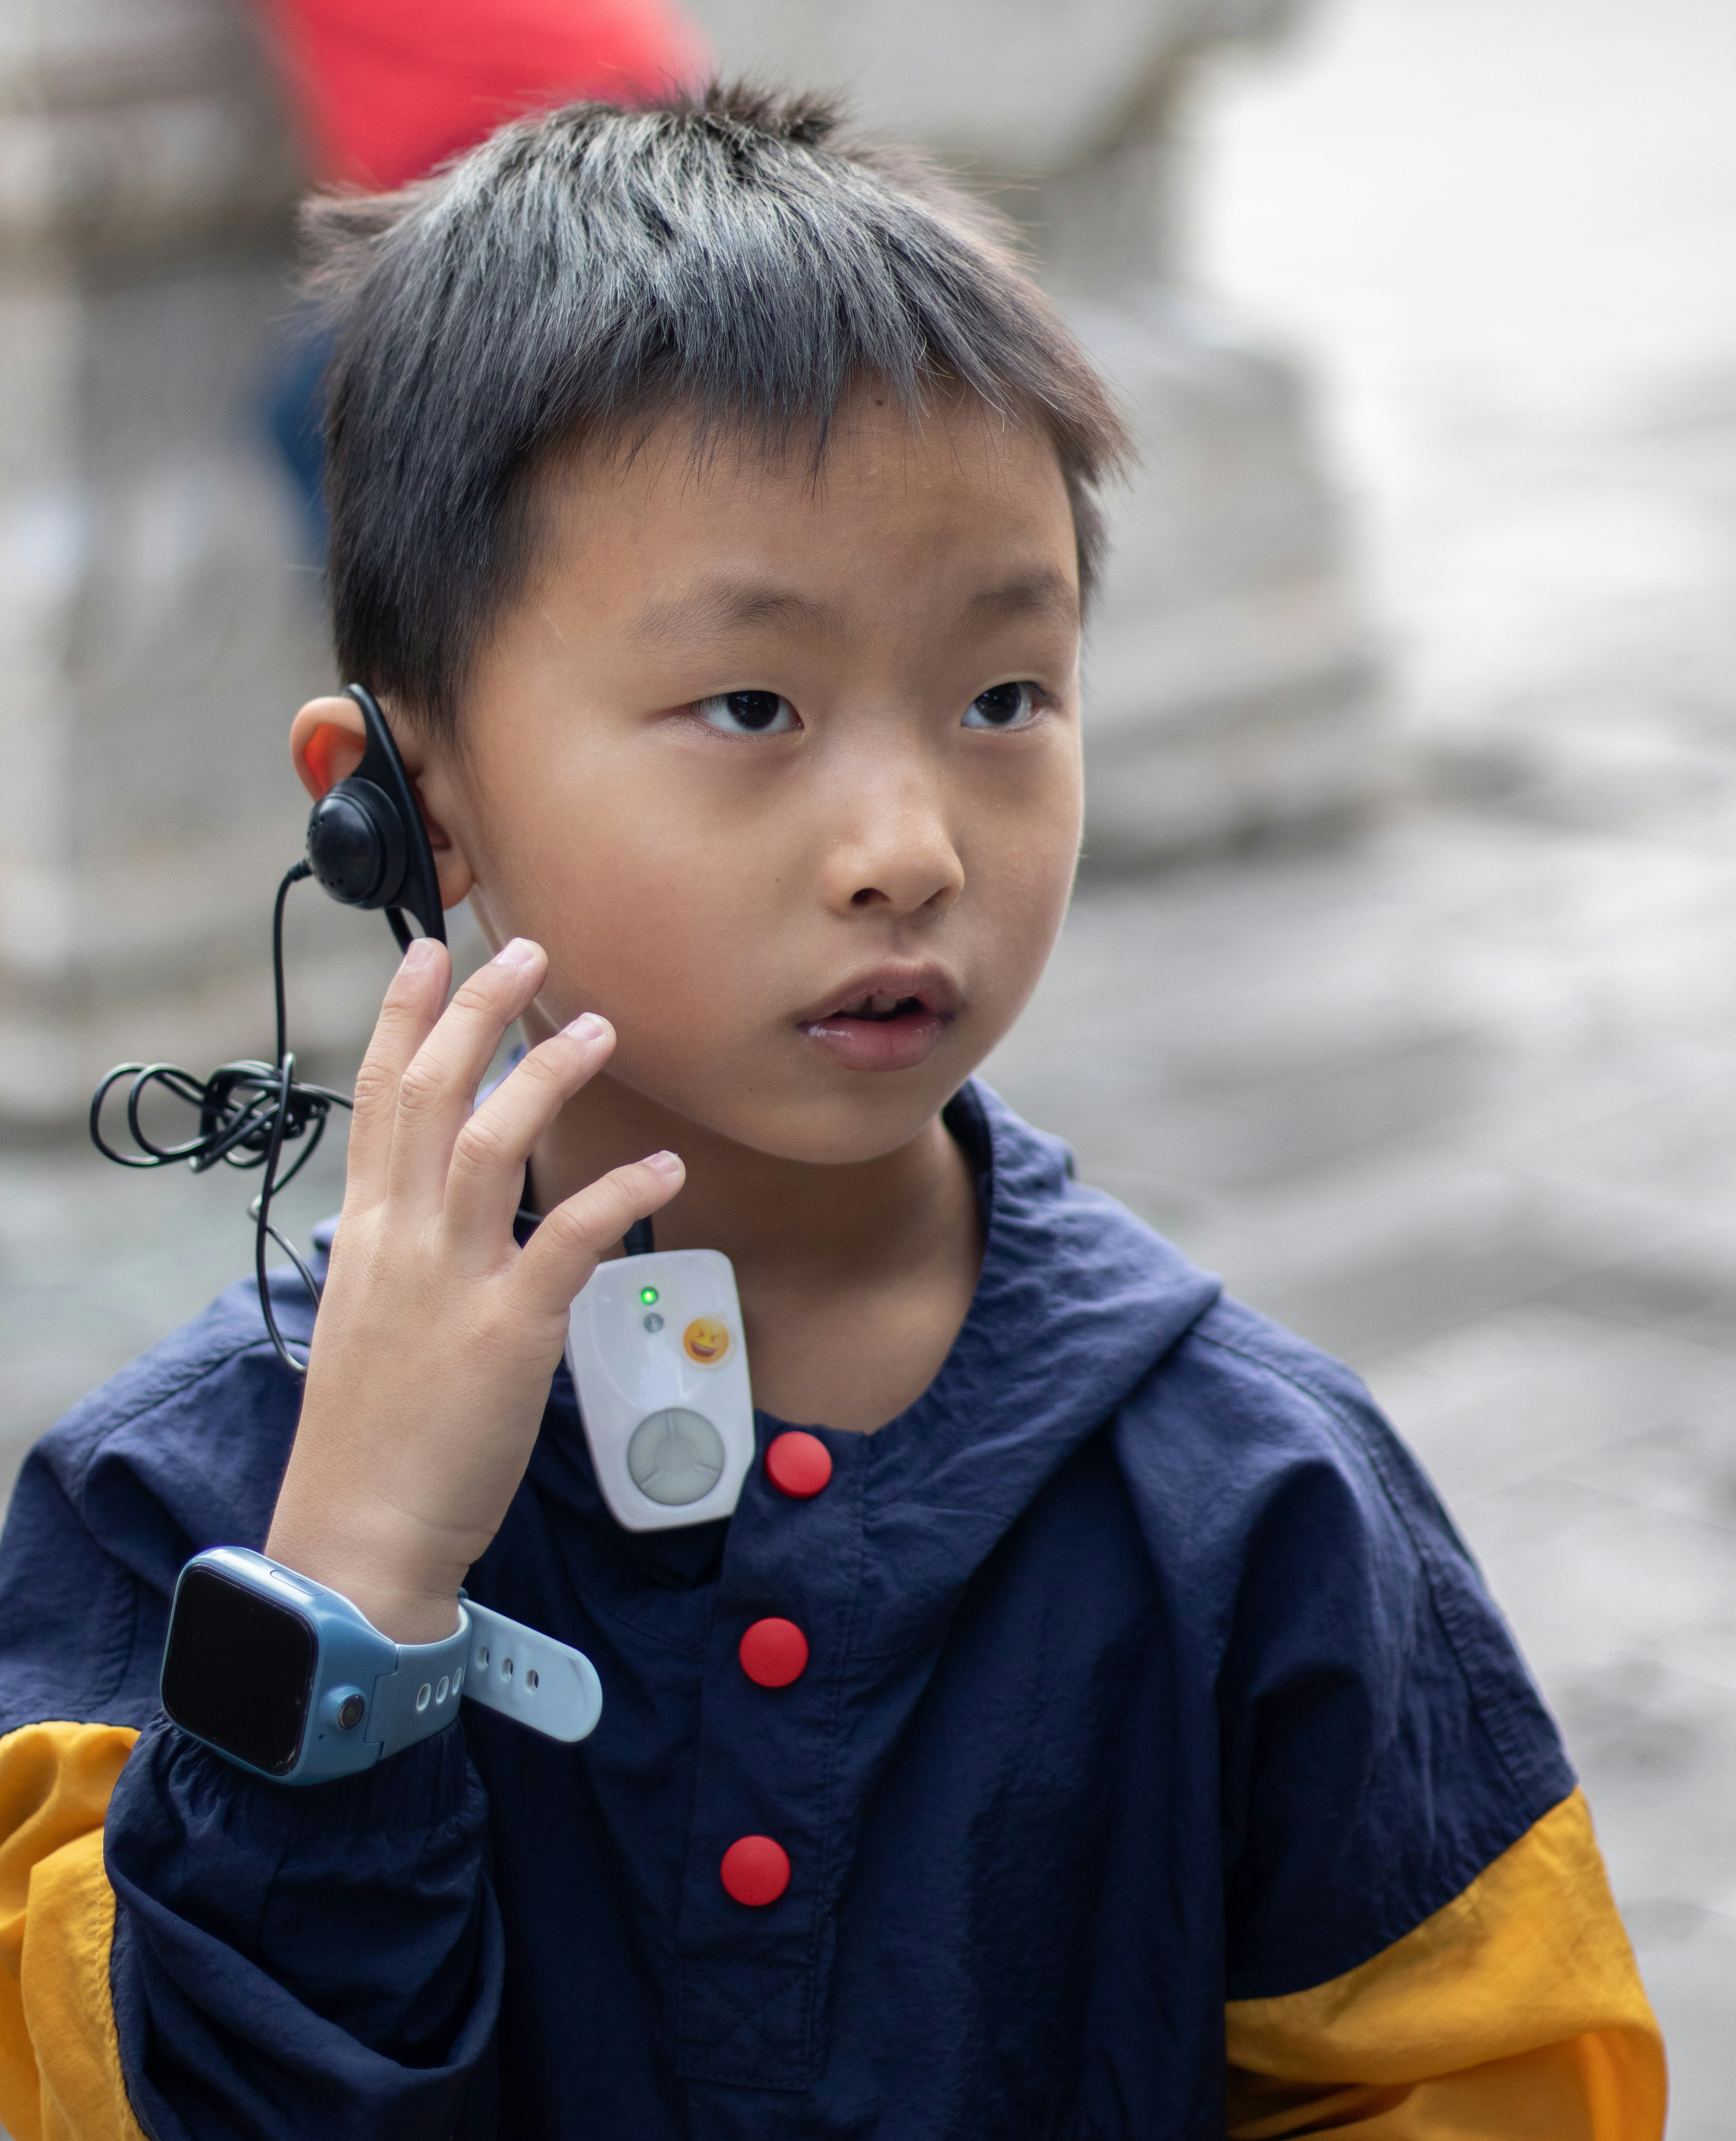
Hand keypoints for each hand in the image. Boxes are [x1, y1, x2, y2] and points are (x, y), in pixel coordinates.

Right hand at [265, 935, 682, 1641]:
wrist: (359, 1533)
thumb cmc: (372, 1433)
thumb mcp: (370, 1319)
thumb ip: (402, 1251)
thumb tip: (432, 1206)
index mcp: (366, 1236)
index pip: (376, 1100)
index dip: (402, 1019)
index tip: (428, 952)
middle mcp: (401, 1243)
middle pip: (430, 1096)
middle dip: (476, 1014)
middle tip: (527, 950)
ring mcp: (450, 1283)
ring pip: (492, 1144)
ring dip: (547, 1077)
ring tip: (599, 1028)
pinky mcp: (506, 1333)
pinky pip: (568, 1238)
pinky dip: (616, 1191)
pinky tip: (661, 1163)